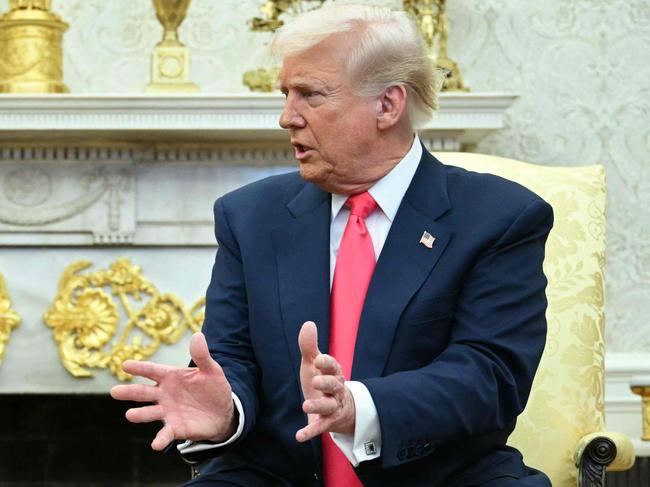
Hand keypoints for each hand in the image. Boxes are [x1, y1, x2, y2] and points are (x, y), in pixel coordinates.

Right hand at [110, 332, 236, 450]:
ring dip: (140, 414)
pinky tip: (156, 445)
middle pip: (143, 392)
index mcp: (170, 377)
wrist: (224, 412)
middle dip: (129, 392)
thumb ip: (202, 356)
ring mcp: (167, 412)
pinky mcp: (175, 428)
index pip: (152, 371)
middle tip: (114, 391)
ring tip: (130, 414)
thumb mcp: (211, 370)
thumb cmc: (213, 387)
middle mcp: (164, 394)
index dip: (139, 368)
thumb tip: (198, 335)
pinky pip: (165, 434)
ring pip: (149, 413)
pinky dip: (160, 439)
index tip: (125, 365)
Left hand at [296, 321, 355, 442]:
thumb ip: (309, 347)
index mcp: (334, 373)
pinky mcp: (326, 422)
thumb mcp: (314, 364)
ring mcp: (332, 407)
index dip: (327, 363)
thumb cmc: (322, 381)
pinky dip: (310, 431)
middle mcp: (336, 390)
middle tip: (315, 381)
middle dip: (326, 383)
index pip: (333, 367)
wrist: (339, 408)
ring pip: (328, 406)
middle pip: (334, 385)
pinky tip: (299, 436)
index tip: (318, 359)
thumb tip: (308, 323)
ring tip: (305, 405)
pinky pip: (320, 427)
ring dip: (317, 405)